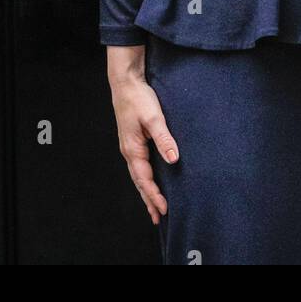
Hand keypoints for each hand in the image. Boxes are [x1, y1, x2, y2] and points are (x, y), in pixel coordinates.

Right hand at [107, 45, 178, 224]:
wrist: (126, 82)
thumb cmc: (139, 98)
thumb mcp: (154, 117)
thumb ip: (164, 138)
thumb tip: (174, 159)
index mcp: (132, 149)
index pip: (144, 179)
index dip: (155, 195)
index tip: (164, 209)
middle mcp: (129, 151)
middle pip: (139, 181)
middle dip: (149, 200)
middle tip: (159, 218)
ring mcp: (130, 146)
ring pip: (139, 175)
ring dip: (147, 191)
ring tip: (155, 206)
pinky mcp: (134, 141)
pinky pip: (140, 165)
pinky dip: (145, 177)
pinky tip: (151, 180)